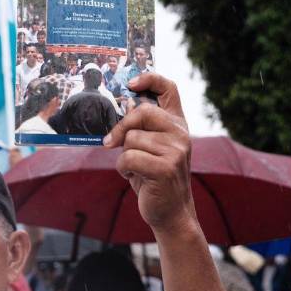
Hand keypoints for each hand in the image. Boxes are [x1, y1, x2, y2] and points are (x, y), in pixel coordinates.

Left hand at [103, 73, 194, 234]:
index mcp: (176, 123)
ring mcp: (176, 150)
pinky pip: (129, 157)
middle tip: (111, 142)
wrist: (170, 212)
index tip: (130, 84)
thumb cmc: (153, 176)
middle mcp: (180, 133)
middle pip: (141, 112)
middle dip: (121, 127)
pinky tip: (133, 176)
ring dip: (123, 155)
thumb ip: (140, 127)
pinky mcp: (166, 167)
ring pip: (132, 138)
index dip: (149, 79)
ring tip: (134, 167)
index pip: (168, 88)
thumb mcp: (149, 147)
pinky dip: (123, 168)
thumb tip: (118, 107)